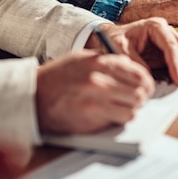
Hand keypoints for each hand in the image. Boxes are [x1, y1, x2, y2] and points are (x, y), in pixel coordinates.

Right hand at [35, 50, 155, 134]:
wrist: (32, 96)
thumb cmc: (56, 79)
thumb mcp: (81, 60)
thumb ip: (107, 62)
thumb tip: (132, 70)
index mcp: (99, 61)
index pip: (138, 71)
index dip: (145, 82)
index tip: (145, 88)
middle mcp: (100, 77)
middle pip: (140, 89)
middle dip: (141, 97)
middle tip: (135, 101)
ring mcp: (97, 96)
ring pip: (135, 105)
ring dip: (132, 109)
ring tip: (122, 108)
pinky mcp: (93, 115)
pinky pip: (123, 118)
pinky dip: (122, 119)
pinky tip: (112, 116)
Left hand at [87, 18, 177, 89]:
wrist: (113, 38)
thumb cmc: (116, 39)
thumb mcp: (119, 48)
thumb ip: (134, 61)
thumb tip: (149, 78)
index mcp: (155, 26)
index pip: (171, 45)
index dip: (177, 63)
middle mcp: (167, 30)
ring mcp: (172, 39)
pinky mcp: (173, 51)